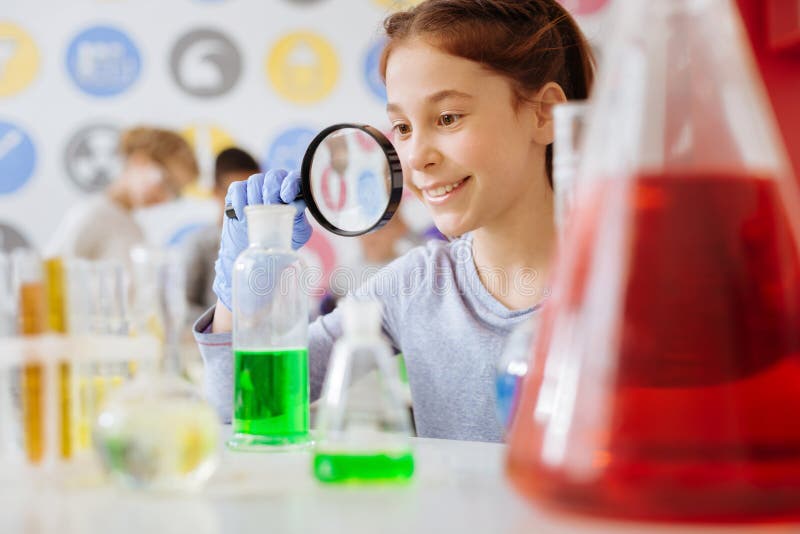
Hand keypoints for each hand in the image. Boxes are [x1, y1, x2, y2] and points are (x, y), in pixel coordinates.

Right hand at [212, 170, 311, 309]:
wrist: (254, 265)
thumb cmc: (279, 251)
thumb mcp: (294, 238)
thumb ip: (298, 222)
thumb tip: (301, 208)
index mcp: (292, 199)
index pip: (294, 180)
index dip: (291, 182)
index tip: (288, 194)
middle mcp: (274, 193)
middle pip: (273, 176)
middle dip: (272, 187)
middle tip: (271, 201)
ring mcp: (254, 196)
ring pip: (254, 181)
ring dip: (256, 193)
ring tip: (256, 210)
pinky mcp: (236, 201)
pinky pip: (236, 189)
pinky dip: (238, 197)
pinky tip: (241, 211)